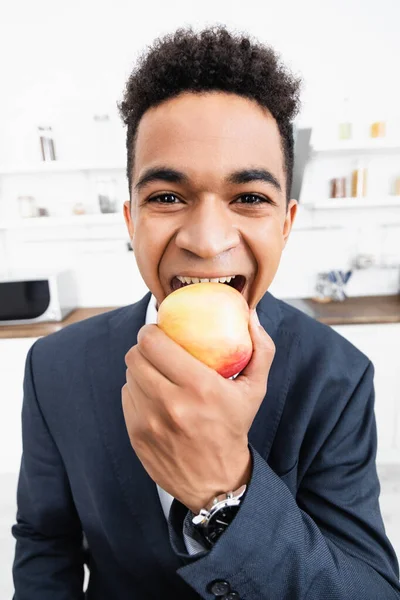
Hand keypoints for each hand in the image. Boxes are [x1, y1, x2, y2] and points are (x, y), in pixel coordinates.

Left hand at [122, 309, 274, 513]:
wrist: (215, 481)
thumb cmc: (234, 428)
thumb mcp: (255, 390)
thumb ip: (261, 350)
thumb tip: (252, 316)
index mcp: (199, 388)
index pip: (153, 343)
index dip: (151, 330)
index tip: (160, 330)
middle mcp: (170, 404)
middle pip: (135, 356)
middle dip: (143, 347)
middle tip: (156, 348)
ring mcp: (149, 421)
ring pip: (129, 376)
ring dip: (140, 369)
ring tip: (156, 370)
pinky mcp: (136, 434)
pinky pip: (127, 397)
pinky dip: (137, 391)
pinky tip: (153, 394)